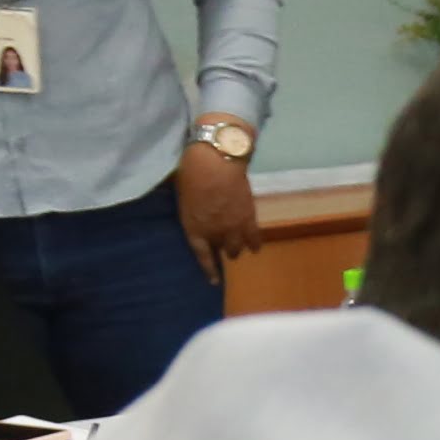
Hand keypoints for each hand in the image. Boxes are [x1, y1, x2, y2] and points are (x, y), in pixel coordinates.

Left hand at [173, 124, 262, 276]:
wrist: (217, 158)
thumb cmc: (192, 172)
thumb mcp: (183, 196)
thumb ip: (191, 212)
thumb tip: (195, 216)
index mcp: (194, 228)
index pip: (202, 255)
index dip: (209, 269)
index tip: (213, 281)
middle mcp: (215, 232)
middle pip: (222, 250)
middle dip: (222, 251)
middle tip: (224, 251)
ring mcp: (233, 226)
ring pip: (238, 246)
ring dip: (237, 248)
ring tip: (238, 249)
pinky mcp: (248, 216)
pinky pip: (254, 237)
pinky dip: (254, 243)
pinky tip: (255, 248)